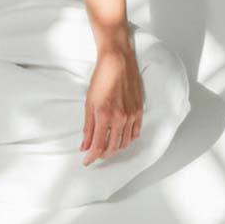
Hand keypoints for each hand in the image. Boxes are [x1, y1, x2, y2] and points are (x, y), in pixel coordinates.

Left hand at [80, 45, 143, 166]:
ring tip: (106, 146)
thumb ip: (87, 126)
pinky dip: (127, 139)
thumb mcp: (88, 102)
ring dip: (114, 148)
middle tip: (94, 155)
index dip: (91, 156)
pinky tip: (120, 137)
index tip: (86, 161)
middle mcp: (119, 118)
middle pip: (112, 148)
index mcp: (104, 115)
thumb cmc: (101, 78)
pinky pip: (135, 133)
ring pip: (124, 143)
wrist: (118, 61)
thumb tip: (84, 145)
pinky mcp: (139, 112)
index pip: (98, 145)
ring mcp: (131, 116)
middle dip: (102, 154)